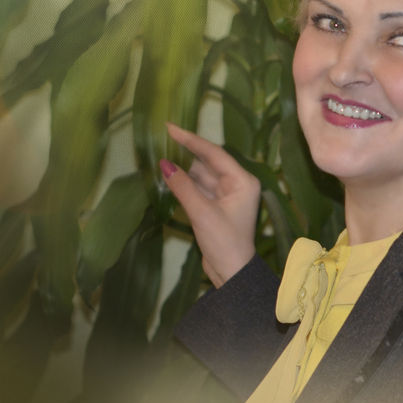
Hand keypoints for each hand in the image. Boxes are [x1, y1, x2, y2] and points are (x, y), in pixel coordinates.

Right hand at [162, 122, 258, 287]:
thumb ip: (182, 186)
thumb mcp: (201, 213)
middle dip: (185, 153)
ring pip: (201, 175)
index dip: (191, 140)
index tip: (170, 128)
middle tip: (162, 139)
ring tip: (160, 156)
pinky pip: (198, 188)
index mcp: (242, 181)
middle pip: (207, 162)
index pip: (214, 154)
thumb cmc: (223, 242)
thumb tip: (164, 164)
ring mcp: (226, 196)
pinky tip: (168, 176)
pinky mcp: (215, 207)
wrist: (232, 274)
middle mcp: (236, 184)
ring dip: (183, 169)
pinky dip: (184, 183)